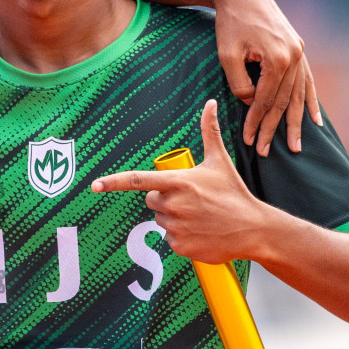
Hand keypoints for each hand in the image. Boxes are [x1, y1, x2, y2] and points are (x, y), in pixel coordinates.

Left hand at [91, 101, 274, 263]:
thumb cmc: (234, 193)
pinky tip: (201, 232)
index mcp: (178, 182)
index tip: (94, 186)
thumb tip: (209, 103)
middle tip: (192, 200)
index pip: (138, 180)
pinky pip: (169, 239)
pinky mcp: (180, 246)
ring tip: (201, 216)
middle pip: (152, 200)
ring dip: (175, 218)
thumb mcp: (220, 161)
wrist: (253, 228)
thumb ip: (209, 131)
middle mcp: (173, 204)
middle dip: (165, 199)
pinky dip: (181, 236)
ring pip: (161, 220)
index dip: (113, 182)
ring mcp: (175, 227)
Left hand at [211, 0, 321, 155]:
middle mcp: (295, 56)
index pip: (266, 100)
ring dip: (296, 121)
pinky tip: (315, 120)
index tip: (247, 140)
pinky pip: (307, 81)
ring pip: (298, 94)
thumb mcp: (227, 56)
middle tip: (265, 152)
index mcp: (278, 58)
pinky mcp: (299, 48)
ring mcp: (300, 52)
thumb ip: (240, 84)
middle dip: (274, 128)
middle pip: (284, 101)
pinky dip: (310, 101)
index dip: (255, 122)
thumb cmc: (229, 24)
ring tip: (296, 145)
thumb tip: (253, 103)